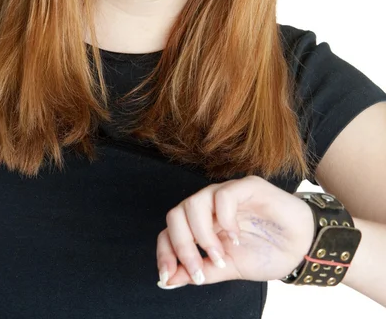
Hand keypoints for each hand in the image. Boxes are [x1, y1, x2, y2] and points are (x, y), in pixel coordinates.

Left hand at [156, 175, 314, 287]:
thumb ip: (200, 271)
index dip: (165, 252)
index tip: (167, 276)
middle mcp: (210, 206)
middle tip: (199, 270)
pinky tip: (236, 237)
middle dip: (182, 246)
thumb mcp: (228, 269)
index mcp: (202, 224)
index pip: (170, 230)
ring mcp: (227, 194)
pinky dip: (224, 219)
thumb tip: (167, 281)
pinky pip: (223, 195)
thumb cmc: (266, 254)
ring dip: (202, 235)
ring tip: (220, 256)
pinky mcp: (247, 186)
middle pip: (176, 214)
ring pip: (194, 202)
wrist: (301, 248)